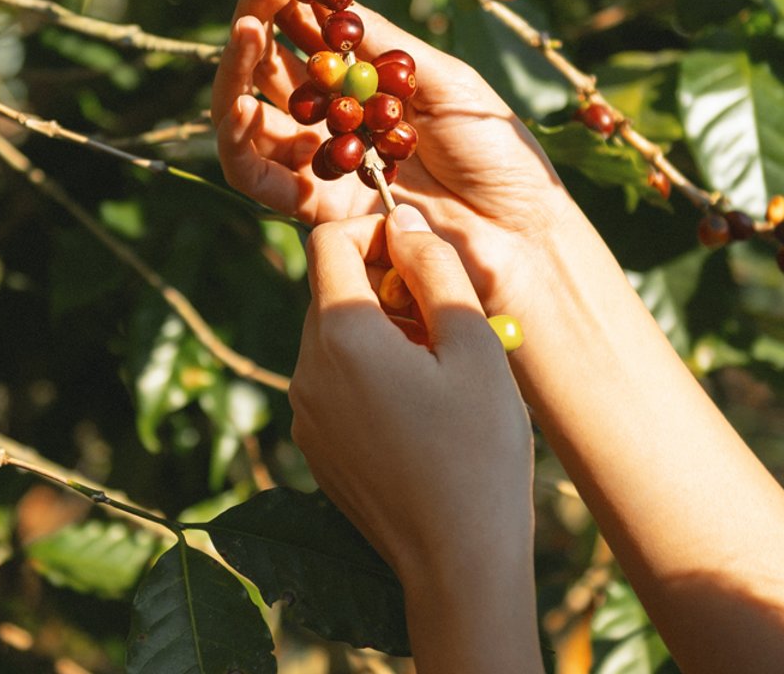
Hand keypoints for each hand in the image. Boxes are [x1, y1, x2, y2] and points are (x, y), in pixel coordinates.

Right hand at [211, 0, 581, 320]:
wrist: (521, 229)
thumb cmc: (495, 149)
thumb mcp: (441, 78)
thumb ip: (380, 46)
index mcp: (363, 79)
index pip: (306, 25)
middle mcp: (332, 116)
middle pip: (268, 63)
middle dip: (256, 14)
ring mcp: (319, 161)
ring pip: (248, 113)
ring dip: (238, 68)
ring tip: (250, 27)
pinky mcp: (315, 208)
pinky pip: (255, 176)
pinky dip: (239, 140)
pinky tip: (244, 102)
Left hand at [291, 206, 540, 670]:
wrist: (458, 561)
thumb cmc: (478, 451)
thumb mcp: (474, 344)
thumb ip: (434, 269)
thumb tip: (402, 221)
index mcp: (340, 334)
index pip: (329, 242)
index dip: (374, 231)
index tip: (420, 254)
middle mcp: (306, 370)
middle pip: (331, 290)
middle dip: (384, 287)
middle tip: (446, 319)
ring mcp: (305, 413)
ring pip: (334, 338)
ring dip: (380, 332)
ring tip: (441, 370)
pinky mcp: (315, 447)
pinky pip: (335, 385)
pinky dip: (370, 376)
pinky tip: (422, 411)